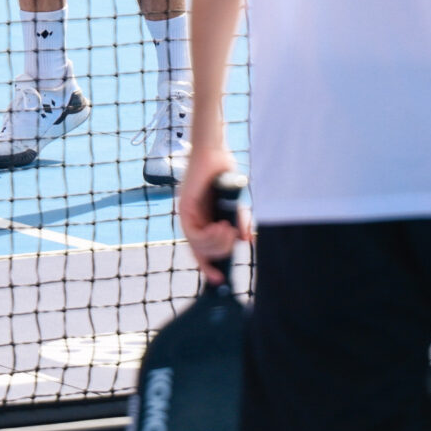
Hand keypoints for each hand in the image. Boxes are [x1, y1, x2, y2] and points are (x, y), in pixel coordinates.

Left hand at [175, 146, 250, 284]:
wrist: (214, 151)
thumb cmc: (224, 173)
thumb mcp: (236, 203)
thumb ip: (240, 221)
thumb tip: (246, 241)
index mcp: (203, 221)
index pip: (203, 252)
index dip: (210, 267)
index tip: (220, 279)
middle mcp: (192, 221)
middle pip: (201, 253)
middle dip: (220, 253)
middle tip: (233, 239)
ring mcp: (186, 215)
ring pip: (198, 245)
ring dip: (216, 243)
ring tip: (228, 230)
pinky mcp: (184, 208)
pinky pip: (194, 233)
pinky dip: (209, 235)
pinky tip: (221, 227)